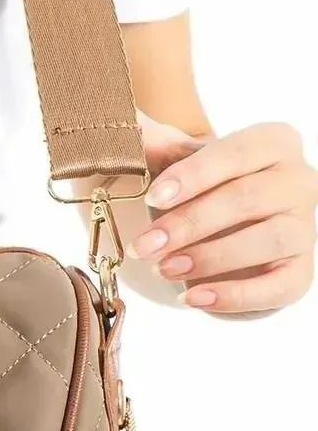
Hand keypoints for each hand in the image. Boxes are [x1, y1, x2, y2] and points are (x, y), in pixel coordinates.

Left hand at [131, 118, 316, 314]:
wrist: (215, 232)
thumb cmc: (196, 188)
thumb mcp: (171, 159)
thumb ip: (154, 143)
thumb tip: (129, 132)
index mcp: (275, 142)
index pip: (237, 152)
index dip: (194, 175)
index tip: (153, 197)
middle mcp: (300, 181)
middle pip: (247, 199)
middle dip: (189, 224)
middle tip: (144, 245)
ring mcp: (304, 228)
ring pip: (266, 241)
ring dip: (209, 258)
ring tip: (163, 268)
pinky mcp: (299, 272)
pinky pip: (277, 288)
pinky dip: (233, 296)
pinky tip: (192, 299)